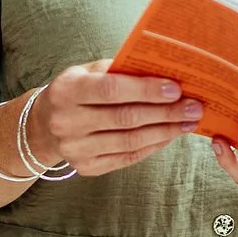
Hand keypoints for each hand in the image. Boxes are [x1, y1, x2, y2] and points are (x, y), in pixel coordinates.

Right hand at [29, 59, 203, 175]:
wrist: (43, 125)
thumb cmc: (76, 90)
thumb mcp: (88, 71)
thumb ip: (120, 69)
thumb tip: (164, 69)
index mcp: (67, 90)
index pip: (112, 90)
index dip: (146, 90)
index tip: (176, 88)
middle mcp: (67, 121)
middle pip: (125, 118)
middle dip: (165, 112)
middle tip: (194, 107)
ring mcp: (75, 149)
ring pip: (130, 141)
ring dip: (165, 131)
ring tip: (188, 122)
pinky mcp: (86, 167)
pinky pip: (127, 158)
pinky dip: (152, 146)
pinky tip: (170, 135)